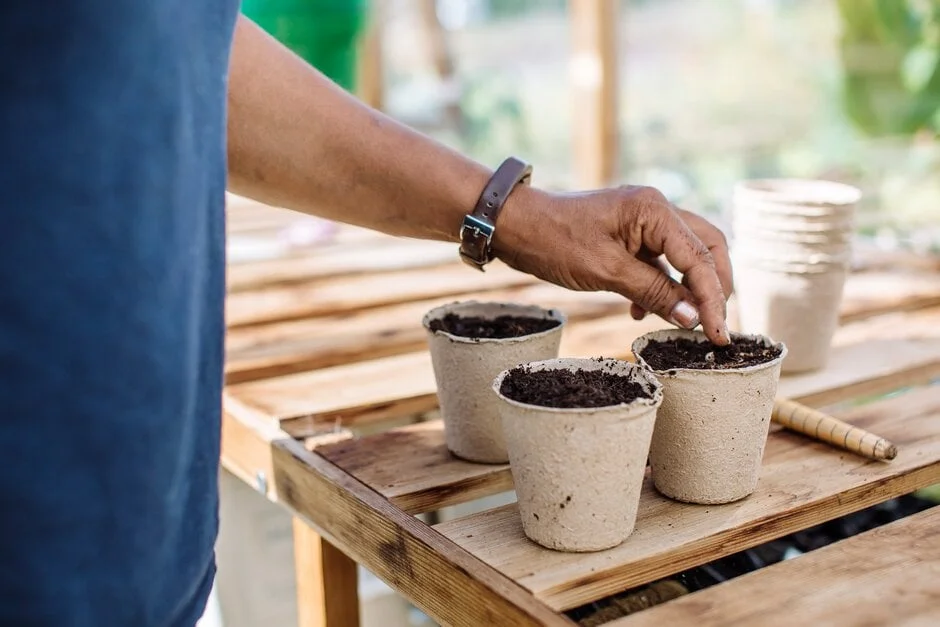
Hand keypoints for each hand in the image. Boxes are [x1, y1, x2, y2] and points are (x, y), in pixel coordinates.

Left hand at [493, 185, 733, 344]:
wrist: (515, 226)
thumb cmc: (554, 241)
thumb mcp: (606, 272)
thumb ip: (654, 292)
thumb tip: (693, 318)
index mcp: (654, 210)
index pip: (700, 258)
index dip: (713, 299)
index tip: (719, 336)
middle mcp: (656, 209)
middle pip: (706, 248)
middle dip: (714, 287)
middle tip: (714, 324)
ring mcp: (642, 221)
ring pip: (684, 256)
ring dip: (687, 289)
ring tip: (686, 323)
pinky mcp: (628, 235)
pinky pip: (658, 261)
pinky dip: (660, 286)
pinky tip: (641, 312)